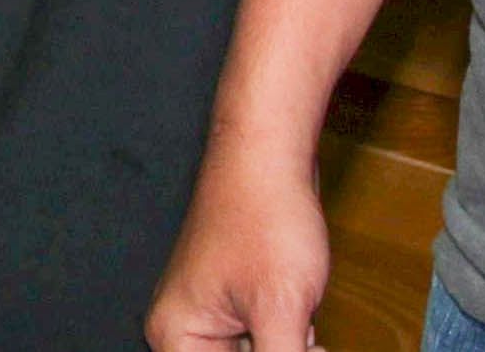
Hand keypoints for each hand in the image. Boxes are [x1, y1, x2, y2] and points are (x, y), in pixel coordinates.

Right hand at [142, 138, 329, 351]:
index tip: (287, 342)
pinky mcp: (237, 299)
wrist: (270, 152)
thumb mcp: (281, 311)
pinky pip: (263, 339)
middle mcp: (185, 330)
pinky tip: (308, 322)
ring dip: (288, 349)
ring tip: (307, 326)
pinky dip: (290, 338)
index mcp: (177, 338)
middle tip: (306, 338)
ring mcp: (211, 313)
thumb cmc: (265, 217)